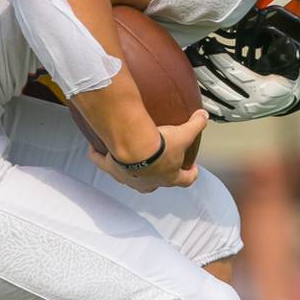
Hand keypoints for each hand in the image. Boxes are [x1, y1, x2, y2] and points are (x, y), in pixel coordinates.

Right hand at [87, 109, 207, 192]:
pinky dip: (98, 156)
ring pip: (130, 177)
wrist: (135, 147)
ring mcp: (128, 177)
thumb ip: (197, 125)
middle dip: (159, 176)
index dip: (190, 175)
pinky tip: (95, 149)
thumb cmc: (160, 145)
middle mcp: (148, 181)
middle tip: (161, 164)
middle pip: (156, 183)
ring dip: (132, 170)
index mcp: (169, 176)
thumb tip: (204, 116)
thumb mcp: (184, 133)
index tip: (192, 169)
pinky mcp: (111, 168)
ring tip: (131, 158)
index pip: (184, 180)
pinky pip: (102, 162)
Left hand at [188, 13, 299, 121]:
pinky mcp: (235, 117)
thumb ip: (275, 49)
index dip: (220, 59)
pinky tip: (192, 90)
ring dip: (199, 84)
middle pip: (220, 87)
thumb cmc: (285, 75)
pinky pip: (214, 111)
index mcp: (262, 89)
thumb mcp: (285, 60)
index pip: (235, 73)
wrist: (289, 97)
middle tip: (193, 54)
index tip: (209, 46)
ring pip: (214, 100)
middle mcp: (250, 104)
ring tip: (190, 67)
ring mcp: (241, 113)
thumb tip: (264, 31)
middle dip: (204, 70)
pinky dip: (203, 101)